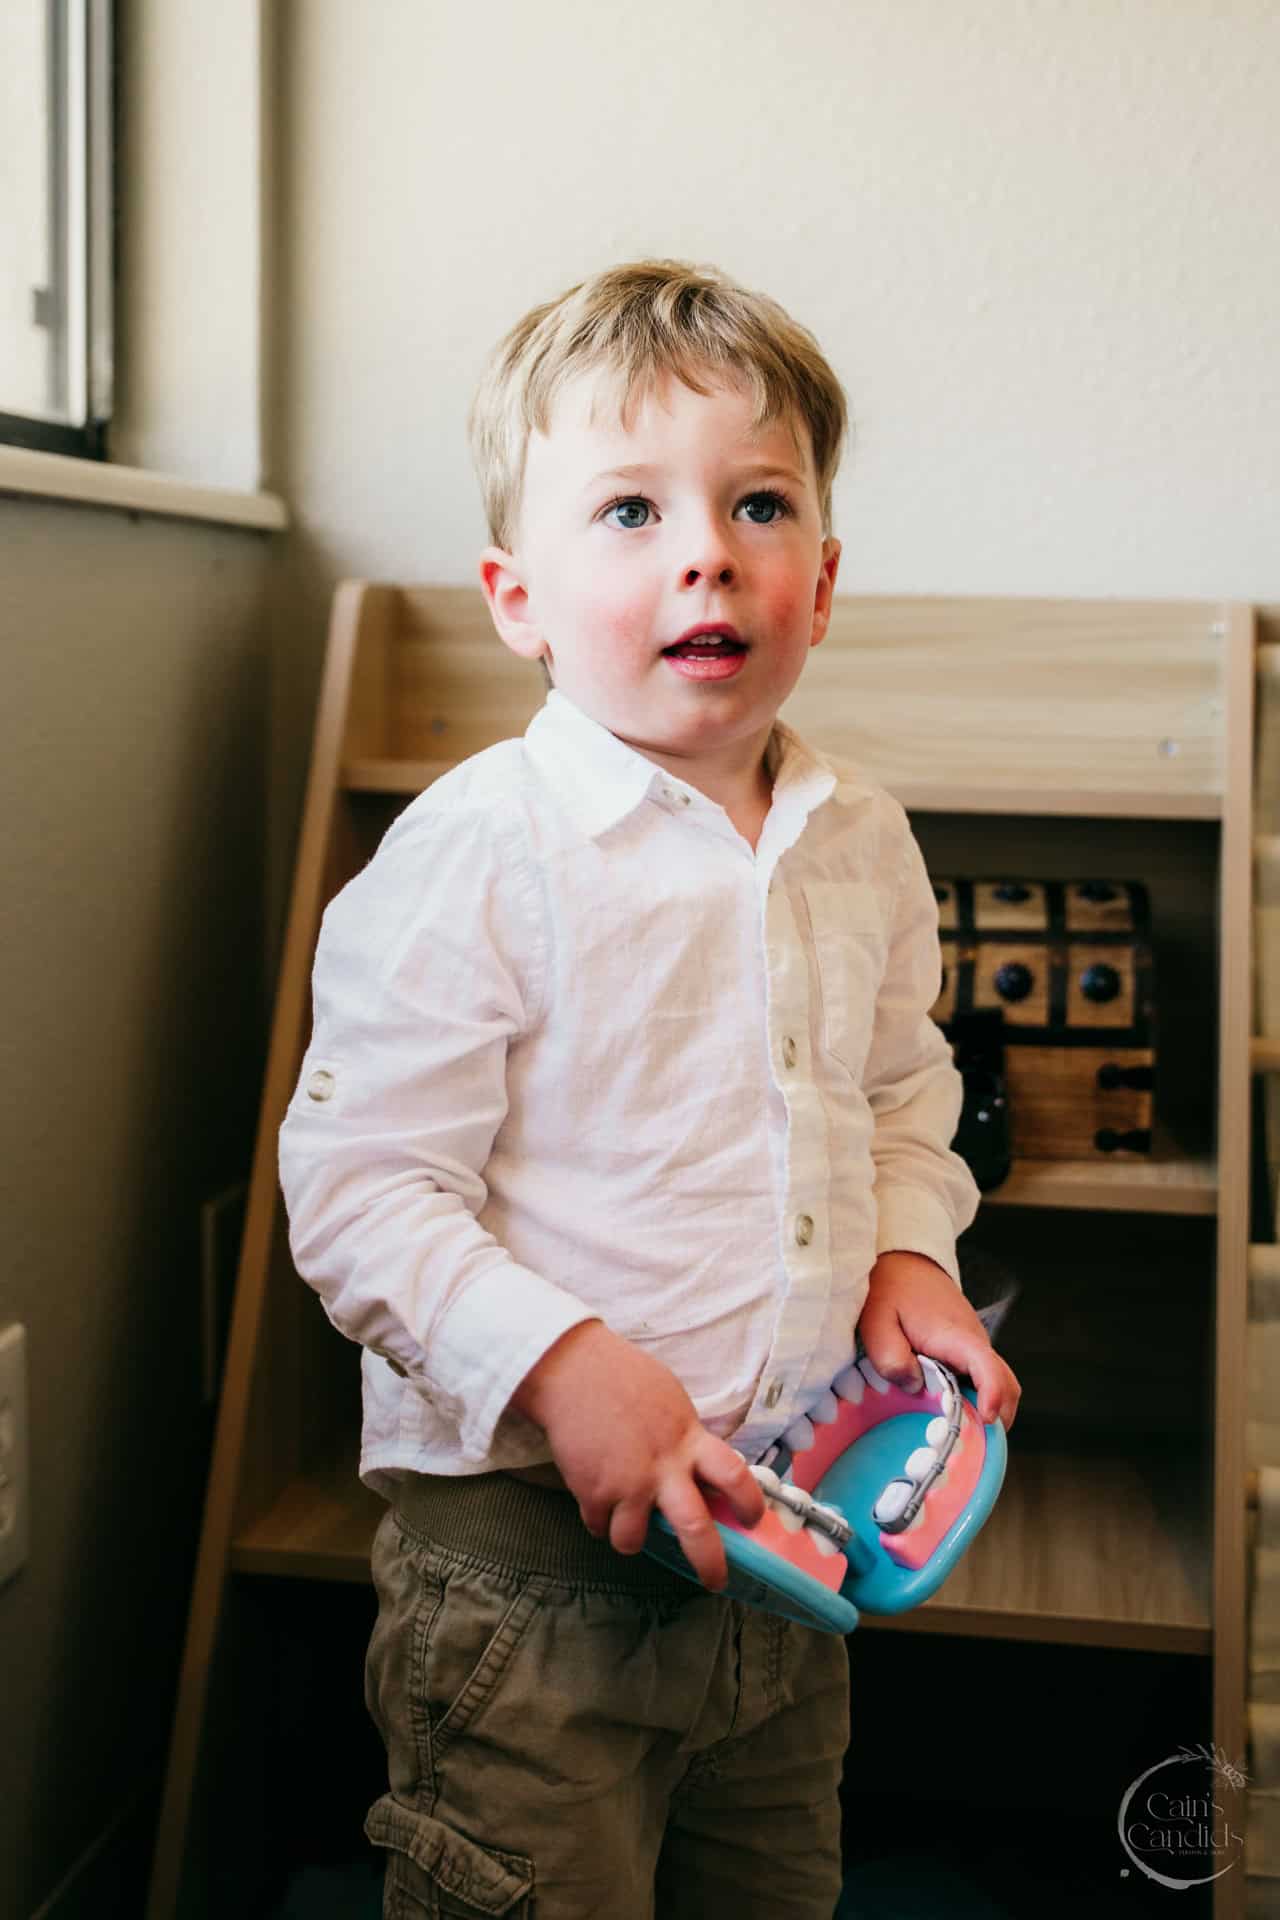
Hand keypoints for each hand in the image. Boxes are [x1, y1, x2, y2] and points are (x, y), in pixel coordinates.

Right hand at [509, 1321, 764, 1590]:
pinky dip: (597, 1518)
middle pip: (695, 1530)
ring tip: (626, 1522)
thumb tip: (699, 1467)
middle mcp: (662, 1469)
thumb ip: (687, 1439)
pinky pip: (598, 1526)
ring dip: (630, 1537)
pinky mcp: (591, 1492)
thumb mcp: (672, 1402)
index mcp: (688, 1440)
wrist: (572, 1371)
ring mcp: (625, 1485)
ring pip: (633, 1541)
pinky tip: (595, 1496)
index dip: (750, 1503)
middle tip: (715, 1580)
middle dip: (709, 1564)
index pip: (735, 1476)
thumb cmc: (625, 1377)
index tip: (752, 1519)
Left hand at [857, 1249, 1021, 1430]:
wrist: (904, 1260)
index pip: (990, 1369)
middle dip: (998, 1417)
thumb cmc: (890, 1288)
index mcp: (957, 1336)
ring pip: (998, 1384)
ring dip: (988, 1410)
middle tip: (971, 1445)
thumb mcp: (876, 1321)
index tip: (986, 1421)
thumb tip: (915, 1387)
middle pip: (1007, 1384)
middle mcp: (974, 1342)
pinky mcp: (967, 1350)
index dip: (994, 1397)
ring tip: (959, 1436)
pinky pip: (983, 1378)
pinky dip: (977, 1399)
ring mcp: (974, 1347)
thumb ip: (891, 1356)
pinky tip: (951, 1413)